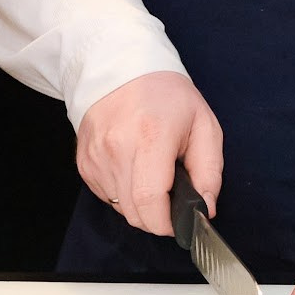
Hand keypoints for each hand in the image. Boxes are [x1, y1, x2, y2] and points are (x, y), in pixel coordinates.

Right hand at [75, 70, 221, 236]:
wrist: (121, 70)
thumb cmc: (167, 96)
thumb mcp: (204, 125)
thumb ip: (209, 171)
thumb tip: (207, 208)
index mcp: (150, 138)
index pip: (150, 202)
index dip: (168, 223)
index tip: (182, 221)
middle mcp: (116, 150)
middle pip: (134, 213)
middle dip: (158, 218)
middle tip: (174, 198)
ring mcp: (96, 158)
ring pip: (121, 208)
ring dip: (141, 205)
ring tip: (155, 175)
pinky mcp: (84, 164)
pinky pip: (108, 196)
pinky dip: (125, 194)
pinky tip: (136, 169)